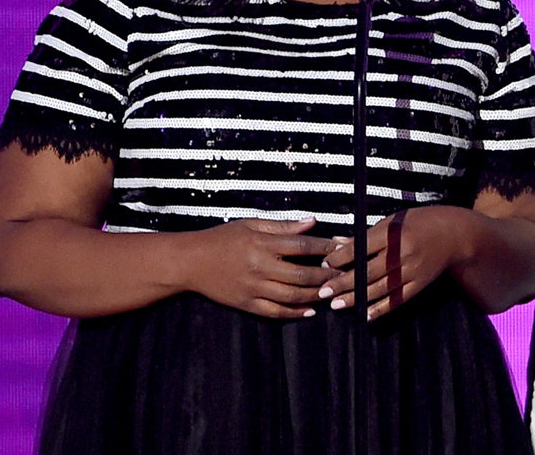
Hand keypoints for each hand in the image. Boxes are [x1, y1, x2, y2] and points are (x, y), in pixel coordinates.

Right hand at [184, 217, 338, 317]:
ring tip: (332, 292)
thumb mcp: (251, 224)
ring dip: (316, 295)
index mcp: (262, 244)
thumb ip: (283, 226)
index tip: (344, 248)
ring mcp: (253, 288)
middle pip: (302, 274)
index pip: (303, 246)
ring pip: (292, 295)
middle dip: (326, 276)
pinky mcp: (246, 303)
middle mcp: (260, 267)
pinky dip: (295, 312)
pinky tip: (310, 310)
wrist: (190, 262)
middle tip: (343, 275)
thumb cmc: (222, 238)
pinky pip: (275, 312)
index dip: (326, 248)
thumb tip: (313, 222)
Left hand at [320, 206, 462, 319]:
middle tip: (323, 291)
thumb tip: (337, 243)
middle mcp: (404, 254)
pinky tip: (364, 314)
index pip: (362, 247)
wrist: (455, 234)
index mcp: (395, 233)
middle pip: (368, 271)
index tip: (325, 263)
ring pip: (380, 288)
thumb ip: (366, 235)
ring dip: (356, 298)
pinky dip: (381, 308)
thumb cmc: (421, 222)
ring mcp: (413, 271)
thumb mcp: (393, 221)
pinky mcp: (420, 284)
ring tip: (336, 304)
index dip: (341, 257)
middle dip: (343, 282)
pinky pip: (398, 299)